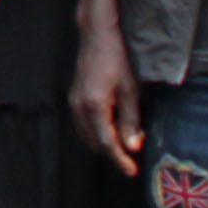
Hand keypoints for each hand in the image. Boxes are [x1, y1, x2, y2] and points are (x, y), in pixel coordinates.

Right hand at [74, 24, 145, 173]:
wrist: (96, 35)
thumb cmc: (116, 58)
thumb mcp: (130, 89)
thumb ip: (130, 120)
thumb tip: (133, 147)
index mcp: (94, 106)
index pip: (108, 142)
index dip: (120, 160)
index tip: (132, 171)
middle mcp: (79, 108)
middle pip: (96, 143)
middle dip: (114, 151)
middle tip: (134, 151)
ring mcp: (73, 104)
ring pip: (87, 136)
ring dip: (105, 143)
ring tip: (125, 140)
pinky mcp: (73, 99)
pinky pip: (82, 126)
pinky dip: (96, 133)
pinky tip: (111, 128)